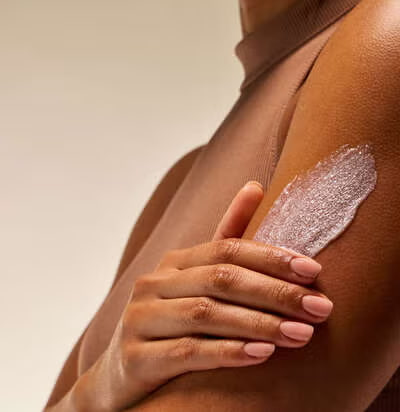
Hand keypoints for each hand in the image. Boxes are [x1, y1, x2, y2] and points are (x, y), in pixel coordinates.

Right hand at [92, 182, 331, 410]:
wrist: (123, 374)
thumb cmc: (174, 322)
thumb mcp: (197, 280)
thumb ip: (227, 237)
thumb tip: (255, 185)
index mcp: (174, 263)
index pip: (226, 249)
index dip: (271, 257)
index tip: (313, 271)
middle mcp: (154, 284)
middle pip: (221, 279)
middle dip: (275, 292)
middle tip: (320, 308)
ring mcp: (141, 319)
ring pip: (206, 314)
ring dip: (260, 323)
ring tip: (302, 334)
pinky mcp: (135, 357)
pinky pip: (187, 352)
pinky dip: (228, 351)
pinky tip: (262, 355)